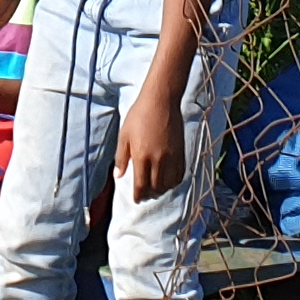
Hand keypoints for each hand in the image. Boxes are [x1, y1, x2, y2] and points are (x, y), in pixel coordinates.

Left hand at [118, 86, 185, 200]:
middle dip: (149, 194)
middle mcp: (158, 160)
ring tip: (155, 188)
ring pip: (168, 184)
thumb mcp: (124, 135)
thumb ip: (121, 158)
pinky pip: (179, 175)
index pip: (141, 186)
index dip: (138, 196)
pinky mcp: (181, 153)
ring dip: (161, 190)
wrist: (161, 101)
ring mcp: (171, 157)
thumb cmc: (139, 115)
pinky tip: (167, 180)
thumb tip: (118, 176)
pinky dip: (173, 182)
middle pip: (156, 188)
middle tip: (144, 194)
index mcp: (141, 156)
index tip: (136, 199)